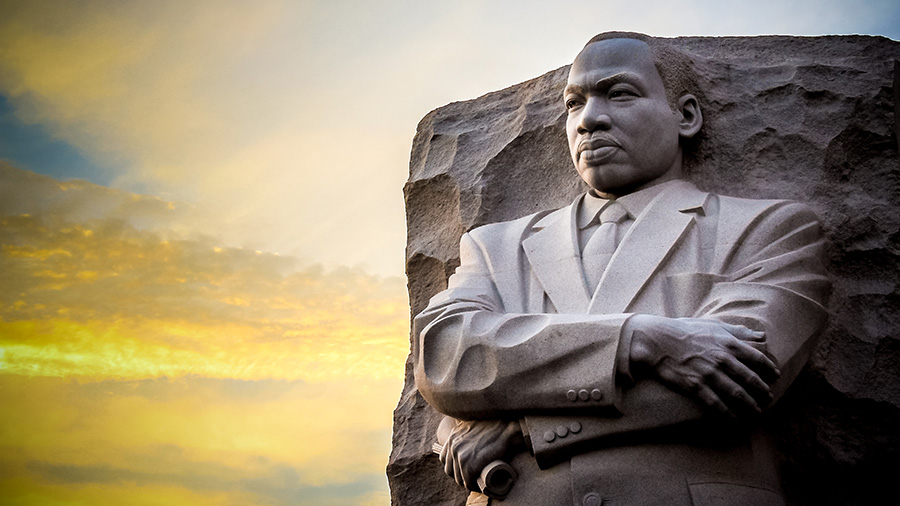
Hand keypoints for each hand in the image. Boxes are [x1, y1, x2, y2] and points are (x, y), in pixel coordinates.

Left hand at [438, 418, 523, 491]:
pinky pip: (467, 481)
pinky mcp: (470, 465)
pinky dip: (473, 486)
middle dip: (460, 476)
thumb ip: (466, 432)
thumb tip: (469, 440)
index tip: (463, 471)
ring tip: (477, 484)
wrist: (507, 429)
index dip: (453, 467)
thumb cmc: (495, 426)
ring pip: (458, 478)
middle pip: (450, 470)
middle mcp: (453, 446)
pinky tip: (479, 486)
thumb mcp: (473, 425)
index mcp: (453, 437)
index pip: (444, 458)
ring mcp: (460, 456)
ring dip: (467, 483)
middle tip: (472, 479)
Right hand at [628, 315, 779, 417]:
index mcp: (728, 343)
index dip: (769, 370)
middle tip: (769, 399)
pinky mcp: (695, 386)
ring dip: (750, 406)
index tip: (775, 377)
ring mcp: (709, 373)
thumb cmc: (685, 331)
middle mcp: (722, 359)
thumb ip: (739, 331)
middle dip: (763, 392)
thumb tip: (762, 336)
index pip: (758, 359)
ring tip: (757, 412)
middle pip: (751, 380)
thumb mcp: (713, 325)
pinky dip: (728, 413)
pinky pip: (716, 403)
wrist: (656, 340)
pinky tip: (734, 419)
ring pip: (737, 394)